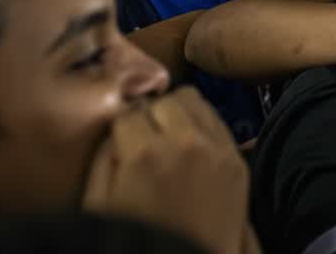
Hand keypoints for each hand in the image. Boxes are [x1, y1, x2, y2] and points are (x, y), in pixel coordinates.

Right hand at [82, 88, 248, 253]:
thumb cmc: (140, 236)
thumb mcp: (99, 204)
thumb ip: (102, 158)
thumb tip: (114, 129)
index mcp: (143, 153)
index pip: (130, 111)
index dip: (123, 126)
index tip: (124, 139)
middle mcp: (184, 142)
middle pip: (165, 99)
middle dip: (152, 114)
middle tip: (147, 137)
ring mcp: (216, 150)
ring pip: (195, 102)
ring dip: (179, 114)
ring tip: (170, 139)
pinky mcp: (237, 161)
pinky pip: (218, 122)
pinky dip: (203, 127)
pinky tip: (192, 148)